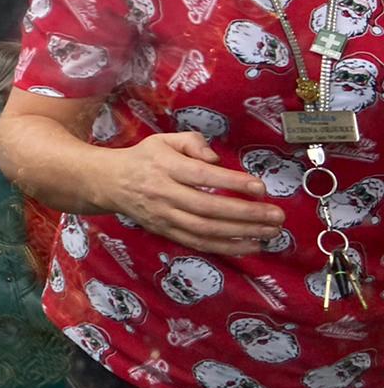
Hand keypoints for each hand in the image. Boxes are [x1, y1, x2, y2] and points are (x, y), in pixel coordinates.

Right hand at [94, 132, 282, 255]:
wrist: (110, 182)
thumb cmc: (144, 158)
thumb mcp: (164, 140)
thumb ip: (193, 142)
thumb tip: (217, 159)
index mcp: (165, 166)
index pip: (202, 176)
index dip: (232, 182)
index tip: (260, 187)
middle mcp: (164, 193)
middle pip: (208, 208)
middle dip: (246, 214)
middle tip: (276, 216)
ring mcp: (164, 216)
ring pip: (205, 230)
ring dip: (241, 233)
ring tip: (270, 232)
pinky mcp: (166, 231)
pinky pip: (198, 243)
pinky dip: (226, 248)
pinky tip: (250, 245)